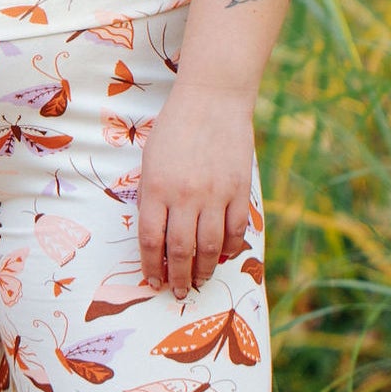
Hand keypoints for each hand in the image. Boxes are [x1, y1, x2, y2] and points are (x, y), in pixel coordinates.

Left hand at [136, 82, 256, 299]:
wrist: (212, 99)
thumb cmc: (175, 128)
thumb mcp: (150, 159)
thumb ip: (151, 195)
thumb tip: (155, 233)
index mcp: (157, 188)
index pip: (151, 239)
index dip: (150, 265)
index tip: (152, 280)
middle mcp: (185, 196)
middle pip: (180, 250)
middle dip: (178, 277)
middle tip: (178, 292)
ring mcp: (215, 194)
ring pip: (210, 246)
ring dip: (204, 270)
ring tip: (199, 282)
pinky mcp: (239, 190)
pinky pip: (236, 230)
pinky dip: (229, 248)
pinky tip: (222, 256)